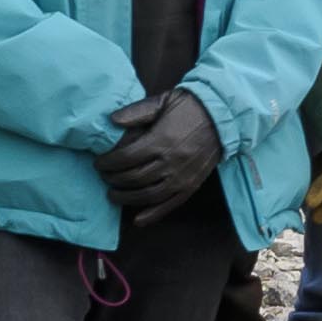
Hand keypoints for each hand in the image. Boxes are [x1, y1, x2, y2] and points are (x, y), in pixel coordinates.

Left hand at [99, 88, 222, 223]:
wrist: (222, 116)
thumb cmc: (189, 106)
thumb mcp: (162, 101)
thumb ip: (137, 112)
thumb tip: (111, 120)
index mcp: (161, 140)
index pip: (125, 158)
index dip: (108, 163)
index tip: (99, 163)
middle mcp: (171, 161)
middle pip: (133, 178)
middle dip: (113, 180)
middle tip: (104, 177)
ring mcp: (182, 176)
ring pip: (147, 195)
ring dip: (126, 198)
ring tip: (113, 194)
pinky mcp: (192, 185)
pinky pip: (169, 205)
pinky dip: (152, 214)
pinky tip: (137, 219)